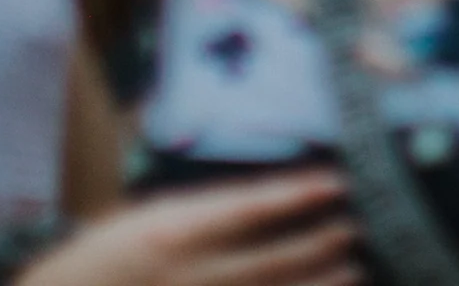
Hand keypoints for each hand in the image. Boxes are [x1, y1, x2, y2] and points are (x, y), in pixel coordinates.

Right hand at [14, 172, 354, 285]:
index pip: (251, 207)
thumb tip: (261, 193)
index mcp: (172, 231)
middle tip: (357, 226)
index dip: (299, 195)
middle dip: (323, 243)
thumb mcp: (141, 219)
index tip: (336, 182)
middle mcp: (190, 273)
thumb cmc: (100, 261)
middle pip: (275, 258)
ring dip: (320, 284)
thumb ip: (199, 208)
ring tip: (354, 270)